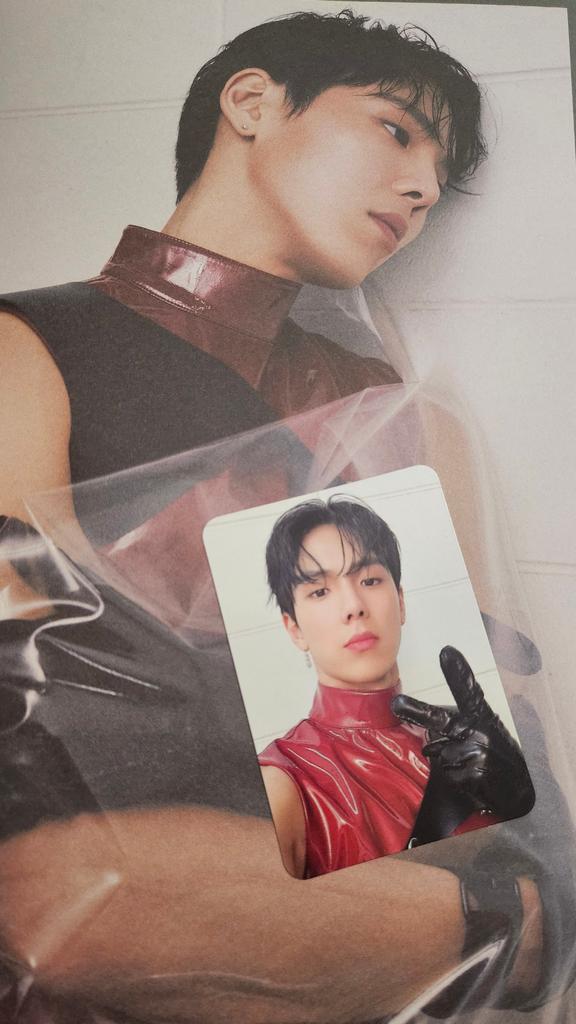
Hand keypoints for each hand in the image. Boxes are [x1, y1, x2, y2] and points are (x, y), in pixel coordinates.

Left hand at [392, 646, 534, 840]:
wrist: (517, 788)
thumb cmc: (495, 756)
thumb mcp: (481, 732)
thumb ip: (456, 724)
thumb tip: (435, 730)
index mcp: (482, 715)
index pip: (469, 690)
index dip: (458, 671)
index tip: (447, 652)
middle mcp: (480, 729)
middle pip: (439, 719)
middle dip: (415, 711)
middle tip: (397, 704)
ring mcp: (479, 750)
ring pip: (439, 754)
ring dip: (448, 761)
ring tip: (471, 766)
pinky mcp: (477, 771)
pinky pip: (448, 773)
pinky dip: (456, 778)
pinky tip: (474, 779)